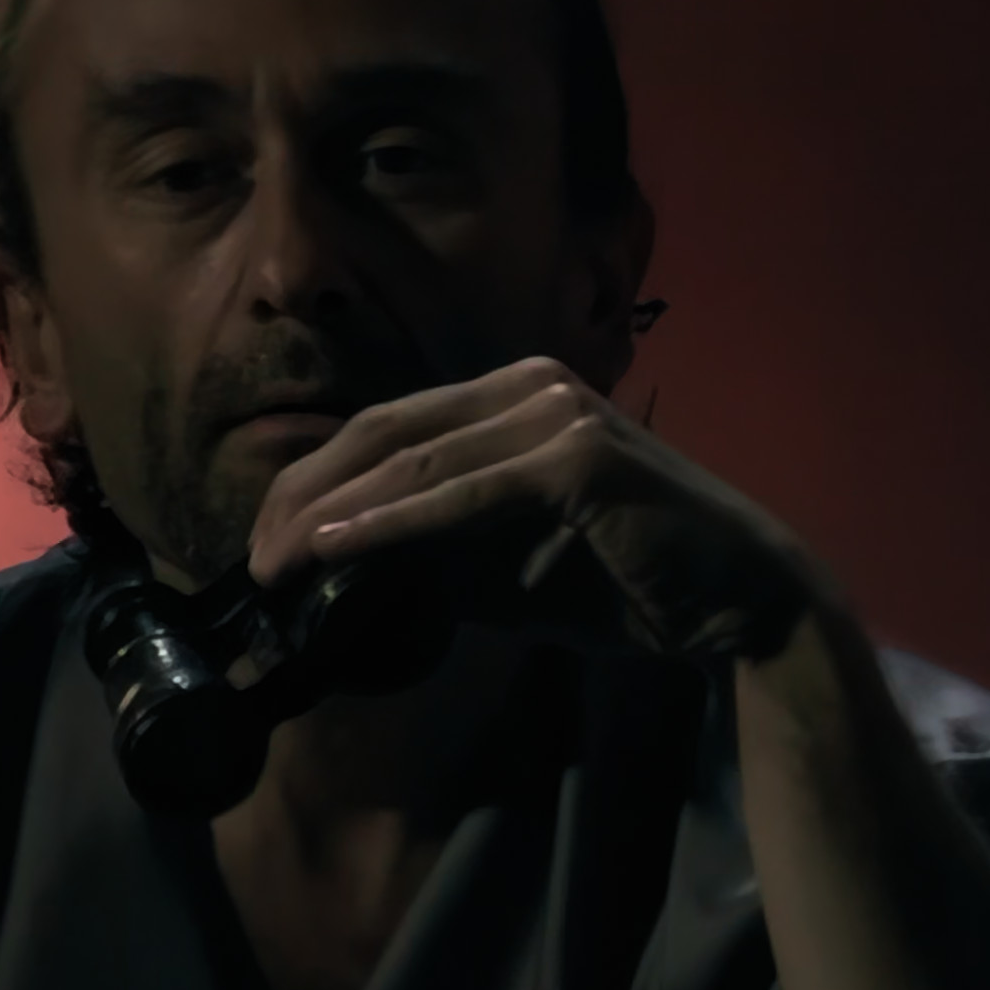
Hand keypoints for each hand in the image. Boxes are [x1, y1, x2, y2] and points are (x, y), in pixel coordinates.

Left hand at [244, 356, 844, 663]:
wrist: (739, 603)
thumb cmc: (626, 582)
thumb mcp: (506, 566)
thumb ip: (434, 555)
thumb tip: (340, 573)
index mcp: (511, 397)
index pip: (385, 429)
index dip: (313, 482)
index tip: (264, 545)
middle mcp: (530, 386)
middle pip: (382, 431)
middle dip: (303, 495)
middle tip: (251, 561)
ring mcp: (556, 414)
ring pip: (413, 459)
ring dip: (331, 513)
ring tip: (274, 562)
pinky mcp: (578, 459)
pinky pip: (463, 494)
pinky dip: (392, 523)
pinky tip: (339, 550)